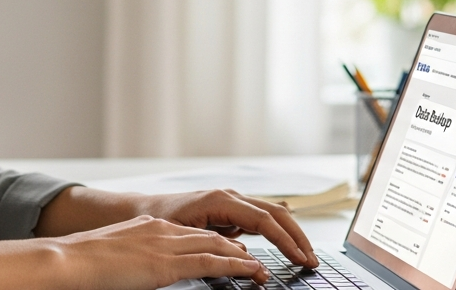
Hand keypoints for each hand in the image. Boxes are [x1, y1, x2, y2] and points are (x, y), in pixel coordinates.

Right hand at [0, 215, 268, 289]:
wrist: (69, 260)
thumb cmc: (83, 264)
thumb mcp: (117, 256)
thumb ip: (136, 260)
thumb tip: (140, 271)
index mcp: (150, 229)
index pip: (194, 234)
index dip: (218, 244)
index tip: (234, 253)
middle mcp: (163, 231)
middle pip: (212, 237)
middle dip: (238, 249)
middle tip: (256, 261)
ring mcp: (166, 245)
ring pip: (217, 247)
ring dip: (243, 259)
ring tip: (261, 270)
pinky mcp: (167, 263)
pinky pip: (210, 263)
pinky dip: (235, 267)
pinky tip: (250, 273)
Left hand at [139, 189, 317, 269]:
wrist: (144, 210)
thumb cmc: (159, 222)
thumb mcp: (186, 236)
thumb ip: (216, 246)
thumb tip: (247, 258)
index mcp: (221, 200)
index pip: (265, 220)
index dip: (285, 240)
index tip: (300, 258)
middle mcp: (231, 196)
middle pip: (276, 213)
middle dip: (297, 236)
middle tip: (312, 260)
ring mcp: (232, 201)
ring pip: (272, 214)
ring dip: (290, 234)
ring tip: (304, 255)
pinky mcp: (230, 210)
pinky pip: (260, 218)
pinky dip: (277, 230)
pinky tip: (289, 241)